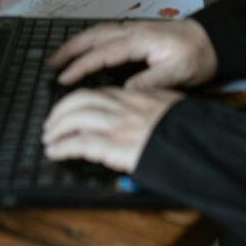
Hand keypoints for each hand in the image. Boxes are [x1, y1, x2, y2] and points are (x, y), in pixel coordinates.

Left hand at [42, 86, 181, 171]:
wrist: (197, 142)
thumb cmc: (187, 130)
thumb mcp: (168, 109)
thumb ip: (149, 108)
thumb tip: (138, 118)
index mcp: (136, 96)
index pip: (99, 93)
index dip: (78, 101)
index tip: (70, 109)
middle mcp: (123, 106)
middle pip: (80, 99)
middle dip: (60, 110)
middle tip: (51, 123)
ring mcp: (117, 124)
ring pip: (75, 117)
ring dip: (56, 128)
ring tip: (49, 138)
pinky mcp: (114, 145)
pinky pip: (79, 143)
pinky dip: (62, 147)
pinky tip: (55, 152)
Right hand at [49, 19, 217, 89]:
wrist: (212, 41)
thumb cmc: (197, 56)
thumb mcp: (178, 72)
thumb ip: (150, 81)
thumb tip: (123, 91)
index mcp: (140, 40)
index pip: (103, 53)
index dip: (81, 67)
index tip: (64, 79)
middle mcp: (132, 31)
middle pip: (94, 37)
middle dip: (70, 50)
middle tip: (50, 64)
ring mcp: (133, 31)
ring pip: (98, 33)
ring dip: (77, 44)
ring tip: (60, 58)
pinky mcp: (136, 35)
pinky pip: (106, 36)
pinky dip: (90, 42)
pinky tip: (84, 53)